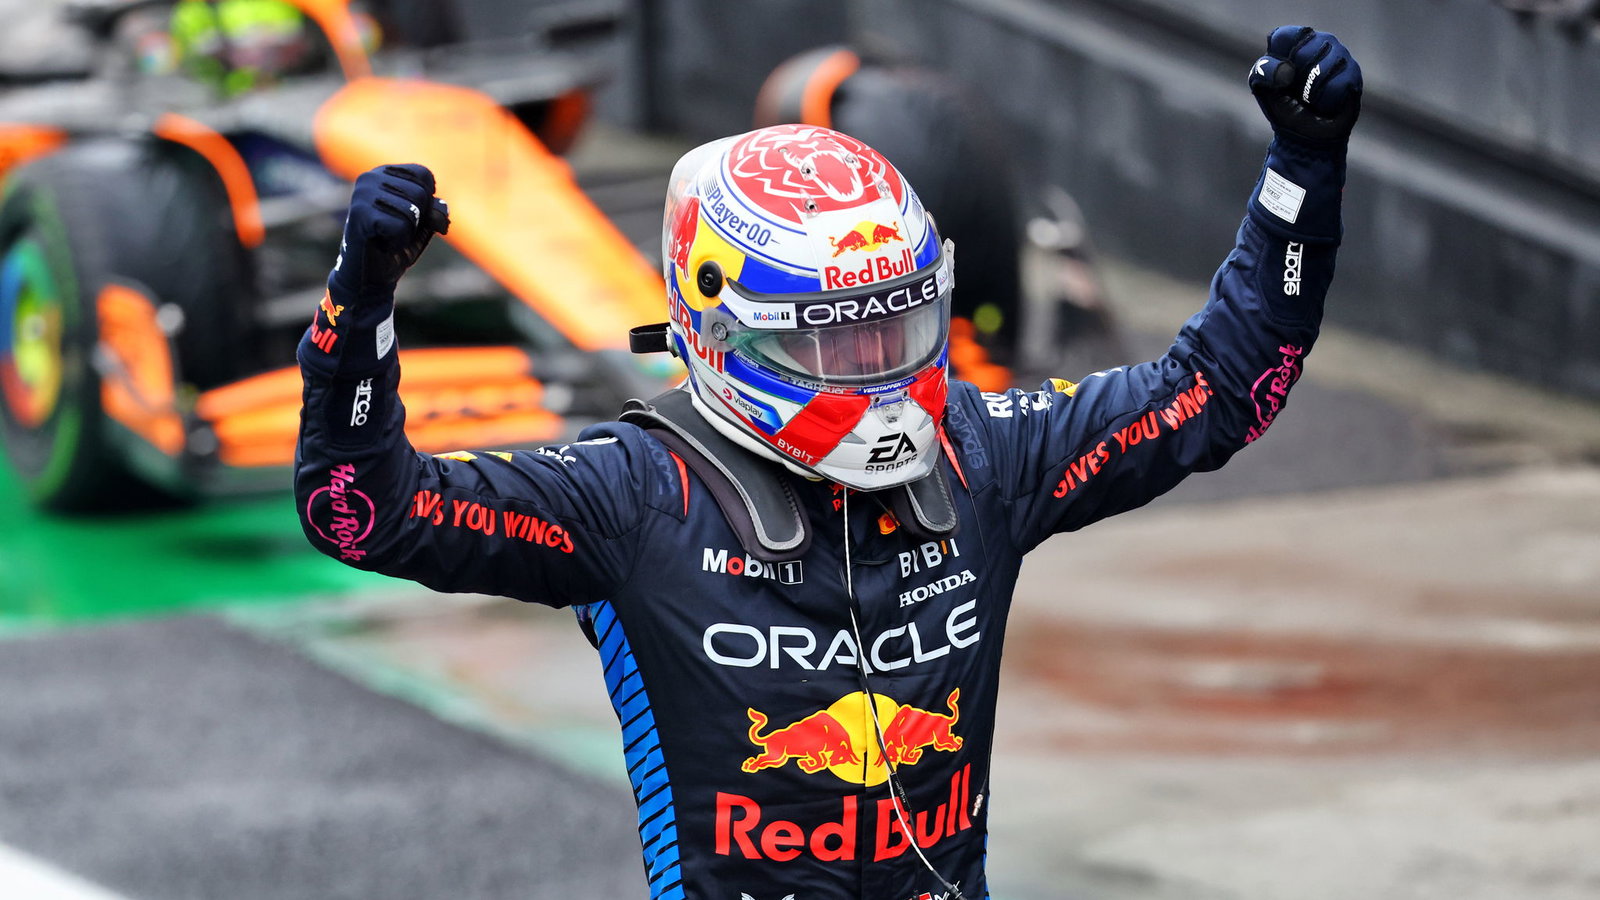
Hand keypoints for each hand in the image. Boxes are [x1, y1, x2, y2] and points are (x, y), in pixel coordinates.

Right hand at [329, 164, 450, 298]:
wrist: (370, 278)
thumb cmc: (396, 247)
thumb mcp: (422, 225)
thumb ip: (434, 210)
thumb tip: (441, 206)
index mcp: (384, 173)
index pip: (423, 174)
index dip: (427, 202)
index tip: (409, 218)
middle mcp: (369, 178)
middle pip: (420, 193)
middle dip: (417, 220)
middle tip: (396, 232)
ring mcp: (361, 194)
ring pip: (412, 210)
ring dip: (407, 233)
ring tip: (388, 238)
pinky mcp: (359, 214)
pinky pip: (400, 226)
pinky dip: (398, 242)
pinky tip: (382, 244)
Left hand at [1248, 26, 1361, 145]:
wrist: (1305, 136)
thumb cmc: (1284, 109)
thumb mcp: (1264, 90)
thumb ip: (1262, 72)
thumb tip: (1287, 70)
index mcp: (1294, 43)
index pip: (1283, 37)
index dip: (1280, 60)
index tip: (1281, 78)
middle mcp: (1319, 42)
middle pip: (1307, 48)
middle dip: (1298, 77)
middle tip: (1298, 91)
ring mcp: (1340, 55)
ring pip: (1326, 65)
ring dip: (1313, 91)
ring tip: (1312, 98)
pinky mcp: (1354, 73)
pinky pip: (1340, 82)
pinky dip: (1328, 99)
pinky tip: (1327, 103)